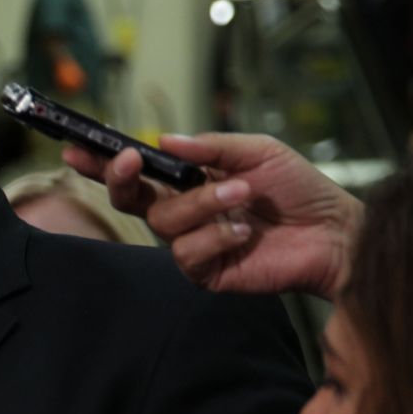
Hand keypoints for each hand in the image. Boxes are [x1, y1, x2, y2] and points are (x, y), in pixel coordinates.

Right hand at [64, 132, 361, 298]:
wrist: (334, 231)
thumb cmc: (298, 189)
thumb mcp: (257, 151)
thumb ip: (211, 146)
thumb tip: (163, 140)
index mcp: (188, 182)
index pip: (137, 174)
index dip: (103, 163)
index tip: (77, 149)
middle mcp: (183, 213)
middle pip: (131, 201)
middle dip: (122, 180)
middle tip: (128, 161)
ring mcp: (192, 244)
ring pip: (165, 224)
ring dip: (202, 204)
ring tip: (243, 194)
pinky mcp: (206, 273)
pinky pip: (188, 254)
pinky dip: (215, 238)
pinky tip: (243, 233)